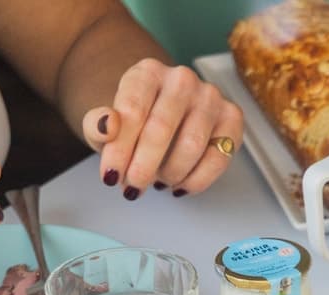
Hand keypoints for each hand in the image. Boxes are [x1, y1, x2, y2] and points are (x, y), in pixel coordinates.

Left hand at [81, 59, 242, 199]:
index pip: (132, 111)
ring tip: (157, 182)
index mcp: (148, 72)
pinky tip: (179, 186)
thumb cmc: (135, 121)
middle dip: (144, 166)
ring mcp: (211, 98)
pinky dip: (196, 181)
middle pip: (161, 129)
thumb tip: (105, 126)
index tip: (110, 177)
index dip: (120, 149)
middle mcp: (182, 80)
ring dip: (171, 174)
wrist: (164, 110)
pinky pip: (217, 159)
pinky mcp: (232, 120)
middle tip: (134, 188)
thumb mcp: (107, 123)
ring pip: (191, 147)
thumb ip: (96, 124)